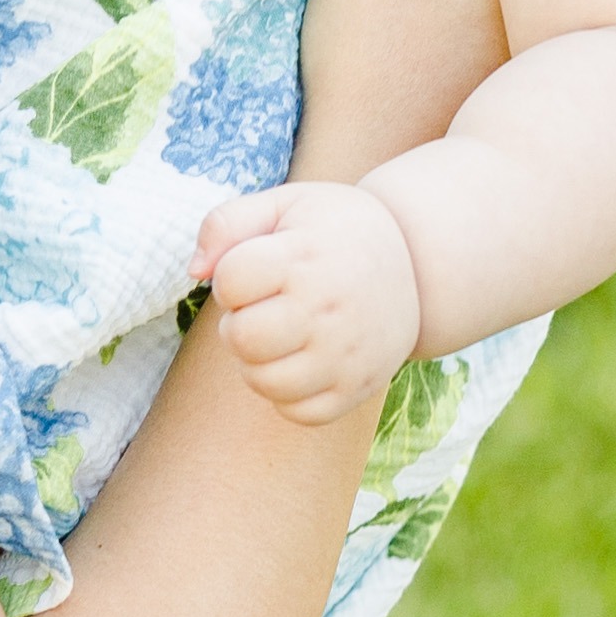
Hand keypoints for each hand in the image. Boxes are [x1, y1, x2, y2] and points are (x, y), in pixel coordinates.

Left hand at [192, 177, 421, 427]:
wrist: (419, 263)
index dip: (230, 277)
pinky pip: (296, 412)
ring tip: (277, 335)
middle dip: (237, 321)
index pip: (230, 281)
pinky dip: (286, 393)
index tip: (257, 269)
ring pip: (263, 381)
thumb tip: (196, 271)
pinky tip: (298, 361)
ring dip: (256, 361)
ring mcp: (346, 355)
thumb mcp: (286, 203)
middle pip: (242, 338)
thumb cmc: (334, 231)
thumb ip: (227, 223)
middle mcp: (329, 309)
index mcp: (306, 257)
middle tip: (262, 306)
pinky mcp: (357, 388)